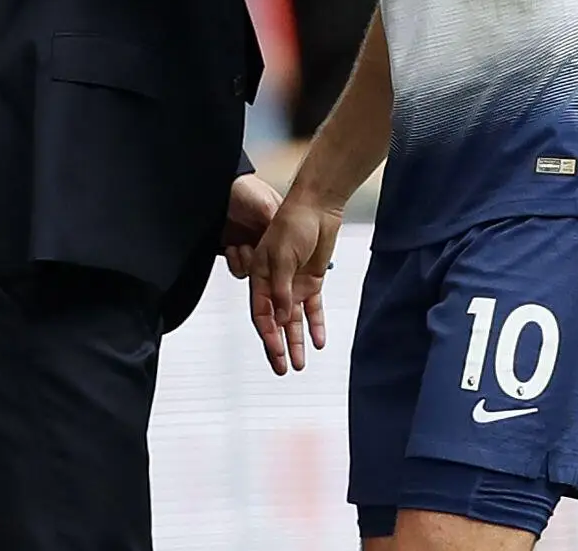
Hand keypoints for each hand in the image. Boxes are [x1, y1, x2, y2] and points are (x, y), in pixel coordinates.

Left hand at [223, 173, 281, 277]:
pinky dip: (235, 263)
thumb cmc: (243, 189)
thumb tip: (288, 244)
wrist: (213, 189)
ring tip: (243, 248)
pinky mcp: (236, 253)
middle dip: (264, 268)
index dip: (283, 261)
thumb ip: (276, 224)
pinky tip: (232, 249)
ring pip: (256, 272)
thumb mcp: (265, 204)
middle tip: (255, 256)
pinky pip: (239, 270)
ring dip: (247, 264)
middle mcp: (268, 239)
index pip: (289, 252)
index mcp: (281, 228)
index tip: (276, 262)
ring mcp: (252, 247)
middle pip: (274, 268)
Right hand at [249, 197, 341, 374]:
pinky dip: (315, 325)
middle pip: (276, 322)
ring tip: (298, 364)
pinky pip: (313, 309)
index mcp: (259, 276)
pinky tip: (318, 341)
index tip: (274, 352)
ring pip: (294, 320)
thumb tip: (283, 319)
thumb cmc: (293, 224)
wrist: (317, 207)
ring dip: (296, 341)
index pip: (261, 313)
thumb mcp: (282, 257)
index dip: (267, 335)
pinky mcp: (312, 281)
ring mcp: (294, 284)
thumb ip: (282, 290)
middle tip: (281, 369)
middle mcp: (276, 284)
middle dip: (278, 346)